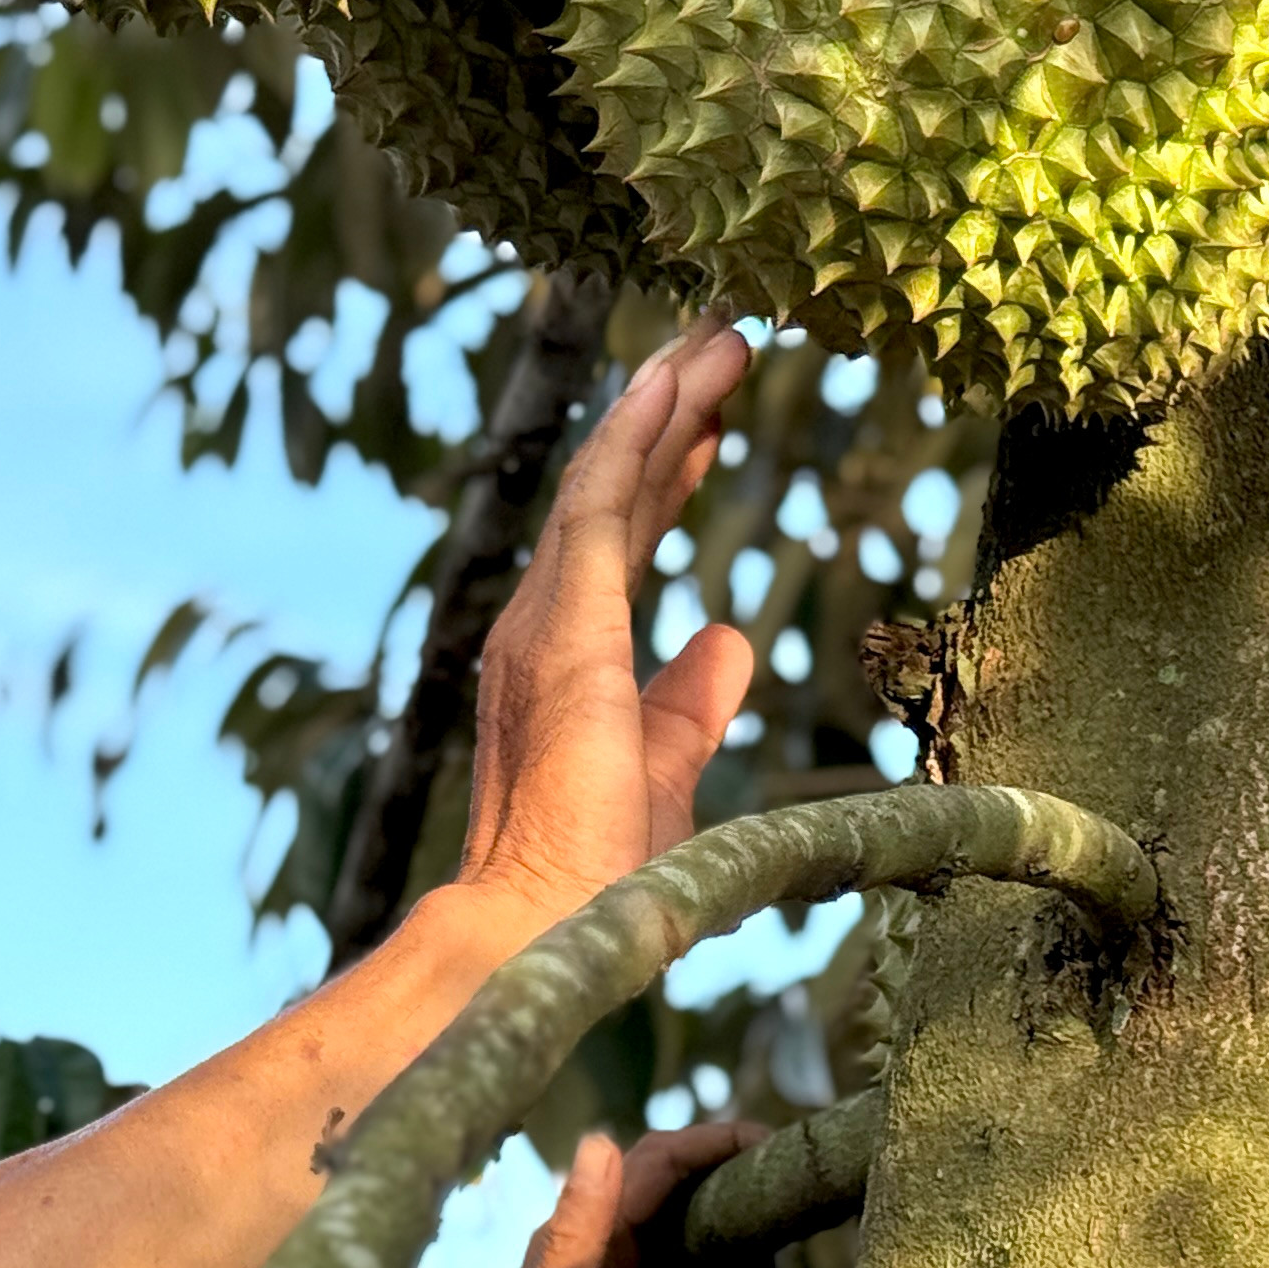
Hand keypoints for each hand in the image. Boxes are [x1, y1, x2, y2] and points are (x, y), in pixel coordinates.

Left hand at [423, 1119, 755, 1267]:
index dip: (712, 1142)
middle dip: (724, 1166)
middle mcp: (580, 1258)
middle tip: (794, 1175)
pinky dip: (711, 1258)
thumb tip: (599, 1138)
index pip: (652, 1163)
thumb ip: (575, 1238)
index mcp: (572, 1245)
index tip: (779, 1141)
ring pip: (668, 1226)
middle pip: (662, 1185)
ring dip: (721, 1209)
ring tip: (782, 1223)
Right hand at [459, 318, 757, 916]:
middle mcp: (540, 621)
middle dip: (671, 415)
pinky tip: (676, 383)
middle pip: (615, 492)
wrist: (540, 929)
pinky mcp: (564, 626)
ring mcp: (543, 618)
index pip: (622, 539)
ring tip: (719, 338)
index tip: (715, 419)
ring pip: (608, 480)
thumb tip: (728, 638)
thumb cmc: (595, 877)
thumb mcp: (665, 772)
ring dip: (663, 404)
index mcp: (565, 655)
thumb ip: (691, 703)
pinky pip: (600, 506)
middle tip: (725, 342)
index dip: (670, 473)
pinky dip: (637, 437)